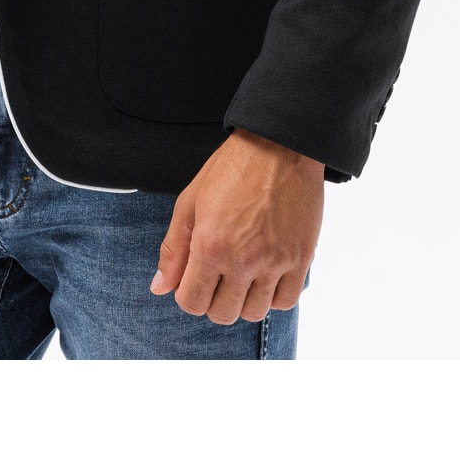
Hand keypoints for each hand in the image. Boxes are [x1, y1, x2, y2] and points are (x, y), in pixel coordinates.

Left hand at [150, 129, 323, 323]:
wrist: (279, 145)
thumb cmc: (231, 168)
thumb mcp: (190, 202)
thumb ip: (174, 249)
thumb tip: (159, 288)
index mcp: (210, 246)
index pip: (192, 303)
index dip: (188, 294)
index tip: (195, 278)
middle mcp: (242, 260)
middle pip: (223, 314)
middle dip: (214, 299)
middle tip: (218, 274)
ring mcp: (274, 262)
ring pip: (254, 313)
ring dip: (244, 299)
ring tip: (243, 273)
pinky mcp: (301, 258)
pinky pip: (286, 302)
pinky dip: (273, 295)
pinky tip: (266, 273)